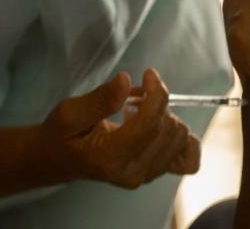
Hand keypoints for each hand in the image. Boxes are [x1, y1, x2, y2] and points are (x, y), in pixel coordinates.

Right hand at [41, 69, 199, 188]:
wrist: (60, 159)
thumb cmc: (63, 135)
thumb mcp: (69, 112)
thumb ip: (99, 99)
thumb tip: (126, 80)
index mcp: (109, 158)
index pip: (150, 123)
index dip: (156, 93)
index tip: (148, 74)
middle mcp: (132, 173)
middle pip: (169, 128)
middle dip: (157, 103)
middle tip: (133, 97)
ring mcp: (146, 176)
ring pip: (180, 137)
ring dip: (166, 116)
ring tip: (140, 112)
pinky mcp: (156, 173)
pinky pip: (189, 160)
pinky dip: (183, 140)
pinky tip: (161, 128)